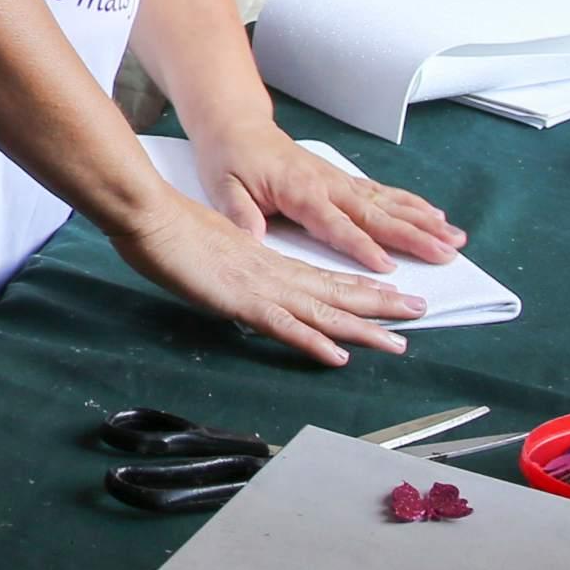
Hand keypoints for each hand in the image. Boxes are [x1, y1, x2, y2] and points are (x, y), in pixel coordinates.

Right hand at [109, 190, 427, 368]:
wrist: (148, 214)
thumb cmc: (171, 230)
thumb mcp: (213, 248)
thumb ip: (237, 266)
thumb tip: (252, 279)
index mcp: (268, 262)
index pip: (324, 278)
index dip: (361, 289)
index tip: (393, 296)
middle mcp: (273, 274)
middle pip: (336, 292)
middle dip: (381, 305)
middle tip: (421, 313)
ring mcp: (260, 287)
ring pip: (322, 311)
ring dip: (362, 327)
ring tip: (397, 341)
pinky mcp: (240, 300)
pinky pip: (284, 326)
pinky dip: (313, 341)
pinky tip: (338, 355)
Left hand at [187, 121, 466, 273]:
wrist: (236, 126)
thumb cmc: (229, 159)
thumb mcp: (222, 188)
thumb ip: (240, 215)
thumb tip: (253, 241)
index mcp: (299, 192)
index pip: (335, 225)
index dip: (361, 246)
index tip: (387, 267)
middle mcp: (327, 185)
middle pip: (376, 215)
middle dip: (413, 236)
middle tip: (446, 254)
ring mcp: (339, 181)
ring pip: (389, 203)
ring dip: (424, 221)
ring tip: (455, 237)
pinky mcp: (343, 180)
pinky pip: (383, 193)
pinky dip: (412, 204)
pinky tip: (436, 215)